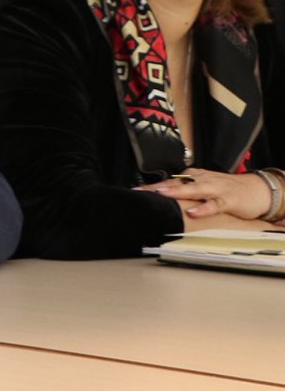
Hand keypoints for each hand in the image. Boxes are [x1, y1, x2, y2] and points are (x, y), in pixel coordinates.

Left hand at [135, 169, 272, 220]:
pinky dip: (204, 208)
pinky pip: (214, 205)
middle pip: (175, 183)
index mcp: (193, 177)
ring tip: (162, 194)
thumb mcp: (202, 188)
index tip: (133, 191)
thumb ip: (184, 192)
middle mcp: (201, 180)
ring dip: (177, 191)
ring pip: (193, 189)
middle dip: (157, 187)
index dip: (150, 187)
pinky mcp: (228, 200)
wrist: (257, 189)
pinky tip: (193, 212)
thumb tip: (160, 200)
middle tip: (139, 191)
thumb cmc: (225, 189)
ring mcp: (214, 189)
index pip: (167, 182)